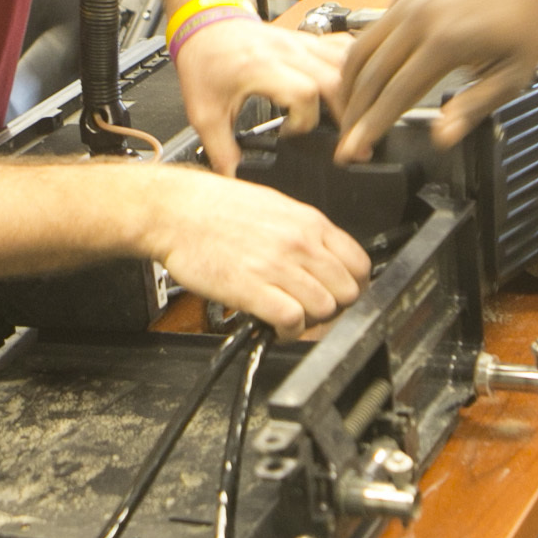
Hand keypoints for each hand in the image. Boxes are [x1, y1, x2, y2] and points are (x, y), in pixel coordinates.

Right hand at [139, 166, 368, 337]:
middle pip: (347, 291)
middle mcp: (300, 243)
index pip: (359, 263)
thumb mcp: (277, 207)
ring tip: (294, 318)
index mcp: (310, 222)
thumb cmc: (218, 208)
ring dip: (312, 321)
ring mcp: (278, 266)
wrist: (177, 211)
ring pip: (325, 308)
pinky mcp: (252, 289)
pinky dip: (290, 330)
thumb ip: (306, 232)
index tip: (342, 295)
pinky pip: (292, 319)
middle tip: (317, 311)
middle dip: (336, 307)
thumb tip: (327, 257)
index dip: (354, 286)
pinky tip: (278, 325)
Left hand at [173, 16, 350, 173]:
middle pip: (337, 80)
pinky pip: (344, 49)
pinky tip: (350, 88)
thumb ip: (221, 149)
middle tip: (341, 138)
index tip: (290, 136)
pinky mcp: (309, 39)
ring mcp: (302, 41)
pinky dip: (353, 70)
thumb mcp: (205, 111)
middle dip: (343, 113)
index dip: (305, 123)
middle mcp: (287, 50)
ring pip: (347, 63)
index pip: (306, 94)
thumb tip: (234, 179)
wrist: (206, 24)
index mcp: (262, 66)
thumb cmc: (205, 61)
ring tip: (350, 117)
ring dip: (353, 92)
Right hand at [332, 0, 537, 161]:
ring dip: (349, 85)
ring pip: (360, 48)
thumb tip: (442, 137)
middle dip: (353, 112)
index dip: (371, 126)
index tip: (353, 149)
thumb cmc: (526, 22)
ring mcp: (410, 0)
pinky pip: (372, 29)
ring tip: (349, 113)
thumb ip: (474, 106)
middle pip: (370, 73)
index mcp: (446, 40)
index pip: (396, 93)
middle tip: (346, 139)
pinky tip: (364, 78)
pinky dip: (361, 57)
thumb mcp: (513, 75)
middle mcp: (420, 16)